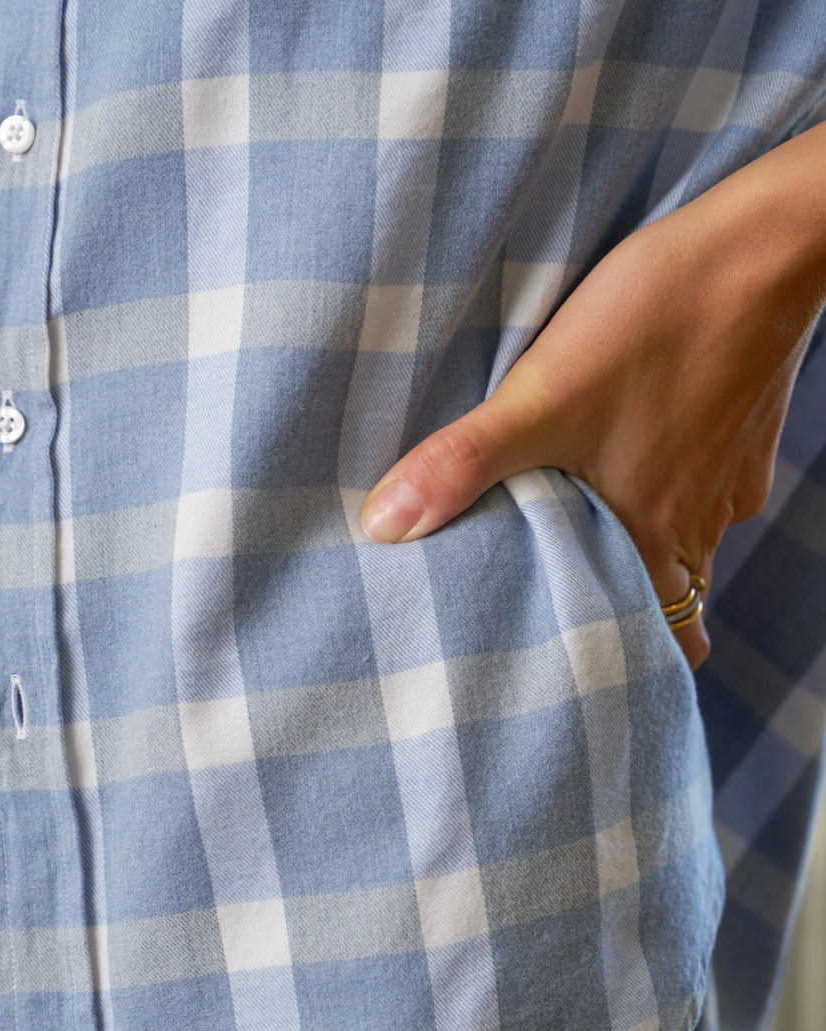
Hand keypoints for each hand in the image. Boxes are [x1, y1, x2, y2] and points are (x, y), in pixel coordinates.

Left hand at [360, 123, 825, 670]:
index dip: (621, 661)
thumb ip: (463, 463)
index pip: (659, 646)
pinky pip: (703, 484)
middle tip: (554, 599)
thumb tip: (383, 526)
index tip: (572, 667)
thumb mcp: (542, 394)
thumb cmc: (658, 321)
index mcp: (655, 538)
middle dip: (617, 608)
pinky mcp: (744, 430)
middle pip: (667, 600)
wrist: (768, 243)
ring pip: (683, 541)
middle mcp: (701, 524)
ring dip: (637, 542)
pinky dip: (667, 483)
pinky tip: (625, 450)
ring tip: (573, 525)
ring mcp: (729, 479)